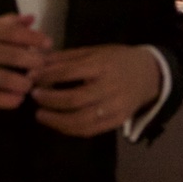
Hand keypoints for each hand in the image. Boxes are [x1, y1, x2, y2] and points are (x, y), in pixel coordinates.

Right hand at [0, 14, 51, 109]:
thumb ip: (4, 24)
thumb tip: (31, 18)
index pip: (12, 32)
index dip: (33, 39)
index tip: (48, 45)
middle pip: (11, 55)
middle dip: (33, 63)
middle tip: (44, 69)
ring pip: (3, 77)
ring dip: (23, 83)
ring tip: (30, 85)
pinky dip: (7, 100)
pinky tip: (17, 100)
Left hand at [31, 44, 162, 137]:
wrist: (150, 74)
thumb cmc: (118, 59)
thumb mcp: (95, 51)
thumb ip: (67, 58)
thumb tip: (38, 63)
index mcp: (103, 65)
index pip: (70, 72)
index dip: (48, 75)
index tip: (31, 77)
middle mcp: (110, 87)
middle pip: (74, 99)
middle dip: (50, 99)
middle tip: (34, 96)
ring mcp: (115, 107)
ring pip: (81, 120)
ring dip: (56, 120)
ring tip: (41, 114)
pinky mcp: (117, 121)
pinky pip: (90, 130)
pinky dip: (70, 129)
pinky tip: (58, 123)